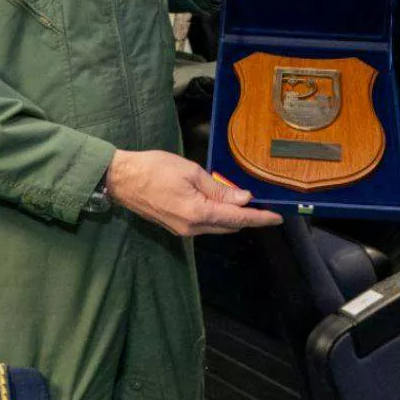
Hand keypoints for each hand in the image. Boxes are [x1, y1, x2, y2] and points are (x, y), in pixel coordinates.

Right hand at [105, 148, 281, 235]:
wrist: (122, 179)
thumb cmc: (155, 169)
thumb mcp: (191, 172)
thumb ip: (218, 188)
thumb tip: (243, 198)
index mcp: (197, 213)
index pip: (236, 219)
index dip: (259, 218)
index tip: (277, 217)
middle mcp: (192, 228)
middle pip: (229, 227)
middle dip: (248, 218)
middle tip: (265, 207)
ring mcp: (182, 231)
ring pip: (217, 227)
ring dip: (233, 218)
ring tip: (249, 205)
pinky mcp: (176, 227)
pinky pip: (205, 225)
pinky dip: (218, 217)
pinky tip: (224, 206)